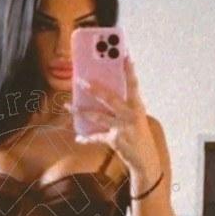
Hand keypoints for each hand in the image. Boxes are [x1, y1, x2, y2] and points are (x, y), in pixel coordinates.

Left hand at [66, 56, 159, 174]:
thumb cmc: (139, 135)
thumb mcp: (136, 118)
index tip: (126, 55)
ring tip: (68, 106)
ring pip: (97, 116)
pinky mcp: (115, 140)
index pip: (133, 85)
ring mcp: (123, 128)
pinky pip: (96, 137)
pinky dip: (87, 138)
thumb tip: (102, 93)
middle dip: (94, 88)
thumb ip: (124, 106)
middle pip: (110, 98)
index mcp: (137, 107)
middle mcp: (131, 115)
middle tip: (80, 80)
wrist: (146, 160)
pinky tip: (78, 138)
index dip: (129, 71)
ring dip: (81, 111)